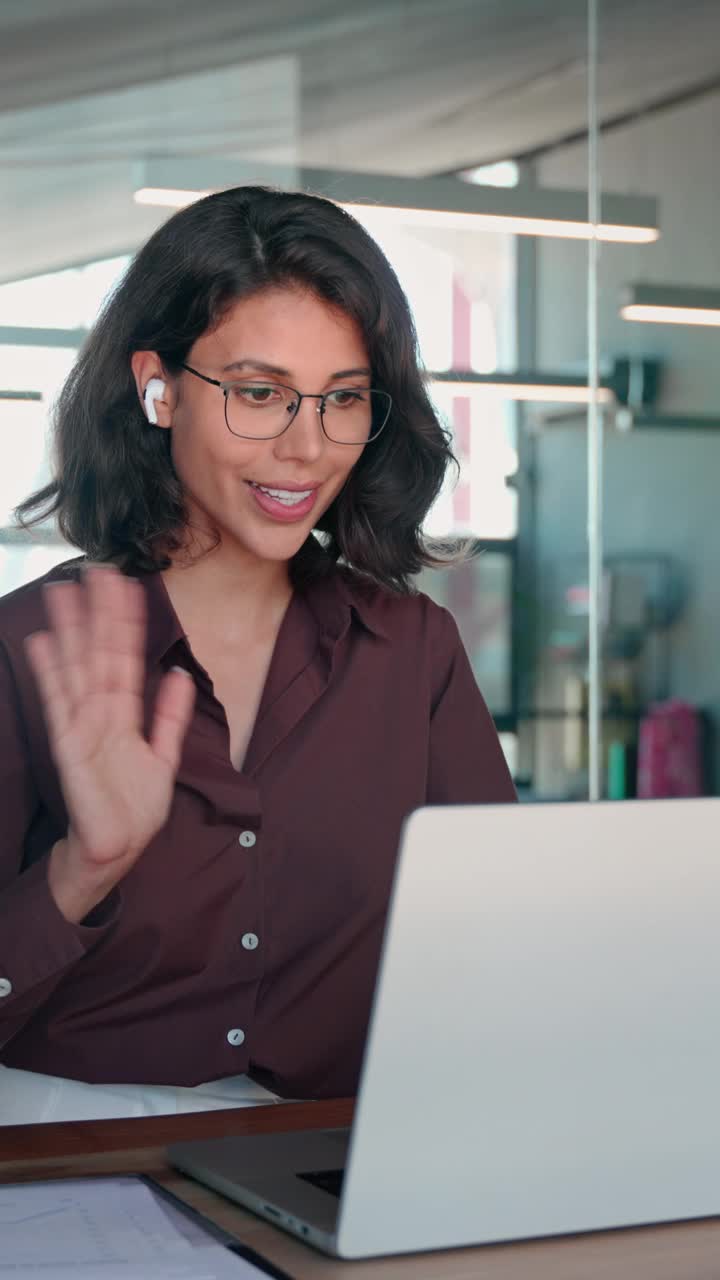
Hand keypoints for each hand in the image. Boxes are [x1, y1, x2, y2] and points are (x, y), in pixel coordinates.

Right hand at [25, 566, 194, 920]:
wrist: (118, 849)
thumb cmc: (135, 807)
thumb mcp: (163, 756)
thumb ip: (171, 716)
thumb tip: (182, 674)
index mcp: (125, 713)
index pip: (125, 658)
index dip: (127, 623)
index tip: (127, 585)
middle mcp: (101, 712)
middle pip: (99, 653)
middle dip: (98, 613)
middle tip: (96, 570)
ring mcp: (82, 725)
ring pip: (77, 668)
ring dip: (71, 630)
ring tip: (64, 592)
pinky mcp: (69, 745)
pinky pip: (59, 703)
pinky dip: (51, 673)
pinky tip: (43, 642)